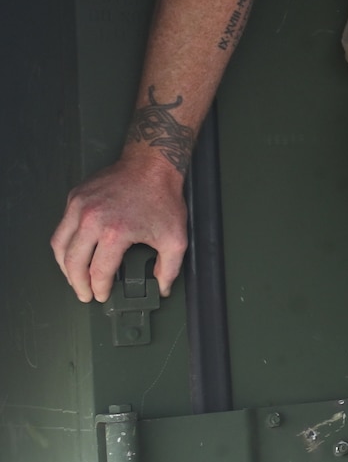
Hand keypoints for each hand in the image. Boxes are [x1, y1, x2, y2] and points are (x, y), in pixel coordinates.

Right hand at [51, 151, 189, 302]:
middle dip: (77, 284)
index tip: (101, 296)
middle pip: (73, 262)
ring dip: (65, 266)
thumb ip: (169, 268)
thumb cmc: (163, 200)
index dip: (99, 289)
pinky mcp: (74, 198)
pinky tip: (74, 253)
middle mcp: (90, 220)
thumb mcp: (174, 238)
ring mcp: (78, 207)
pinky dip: (64, 244)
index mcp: (115, 232)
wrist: (151, 166)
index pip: (98, 272)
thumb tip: (162, 289)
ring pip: (59, 245)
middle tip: (84, 294)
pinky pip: (62, 227)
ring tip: (74, 278)